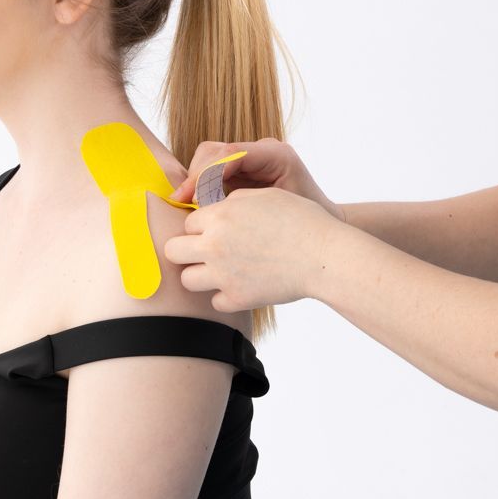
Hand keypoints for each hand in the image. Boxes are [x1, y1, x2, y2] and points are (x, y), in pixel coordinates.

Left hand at [164, 186, 342, 311]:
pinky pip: (215, 301)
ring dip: (201, 275)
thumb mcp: (264, 197)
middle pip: (173, 251)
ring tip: (221, 271)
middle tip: (206, 252)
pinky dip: (226, 296)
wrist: (324, 255)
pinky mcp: (238, 298)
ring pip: (187, 280)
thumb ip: (232, 202)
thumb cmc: (300, 220)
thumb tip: (213, 210)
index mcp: (220, 216)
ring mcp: (224, 274)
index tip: (217, 232)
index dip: (202, 227)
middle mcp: (215, 245)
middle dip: (187, 250)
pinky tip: (242, 286)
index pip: (187, 223)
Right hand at [169, 138, 344, 221]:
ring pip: (209, 157)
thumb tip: (207, 212)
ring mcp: (250, 158)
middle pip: (215, 150)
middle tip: (181, 201)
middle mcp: (261, 151)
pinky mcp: (241, 170)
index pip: (231, 153)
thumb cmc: (306, 226)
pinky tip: (193, 204)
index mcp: (276, 155)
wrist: (320, 231)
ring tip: (185, 204)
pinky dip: (200, 185)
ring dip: (195, 179)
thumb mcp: (278, 216)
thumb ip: (246, 208)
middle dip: (196, 175)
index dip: (207, 173)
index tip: (192, 198)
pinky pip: (212, 170)